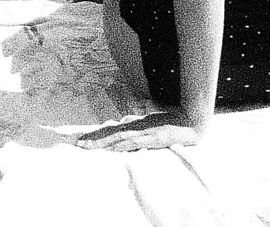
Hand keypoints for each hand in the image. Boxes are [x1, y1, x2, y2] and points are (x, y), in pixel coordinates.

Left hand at [76, 111, 204, 151]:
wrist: (190, 122)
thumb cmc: (168, 122)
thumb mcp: (147, 122)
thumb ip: (134, 123)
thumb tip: (120, 123)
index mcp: (133, 125)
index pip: (109, 130)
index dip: (95, 134)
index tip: (80, 139)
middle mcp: (136, 128)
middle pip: (110, 133)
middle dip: (94, 139)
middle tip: (79, 143)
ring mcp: (144, 133)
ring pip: (119, 138)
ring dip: (103, 142)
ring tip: (89, 146)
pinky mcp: (154, 139)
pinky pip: (136, 142)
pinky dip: (124, 145)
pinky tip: (114, 147)